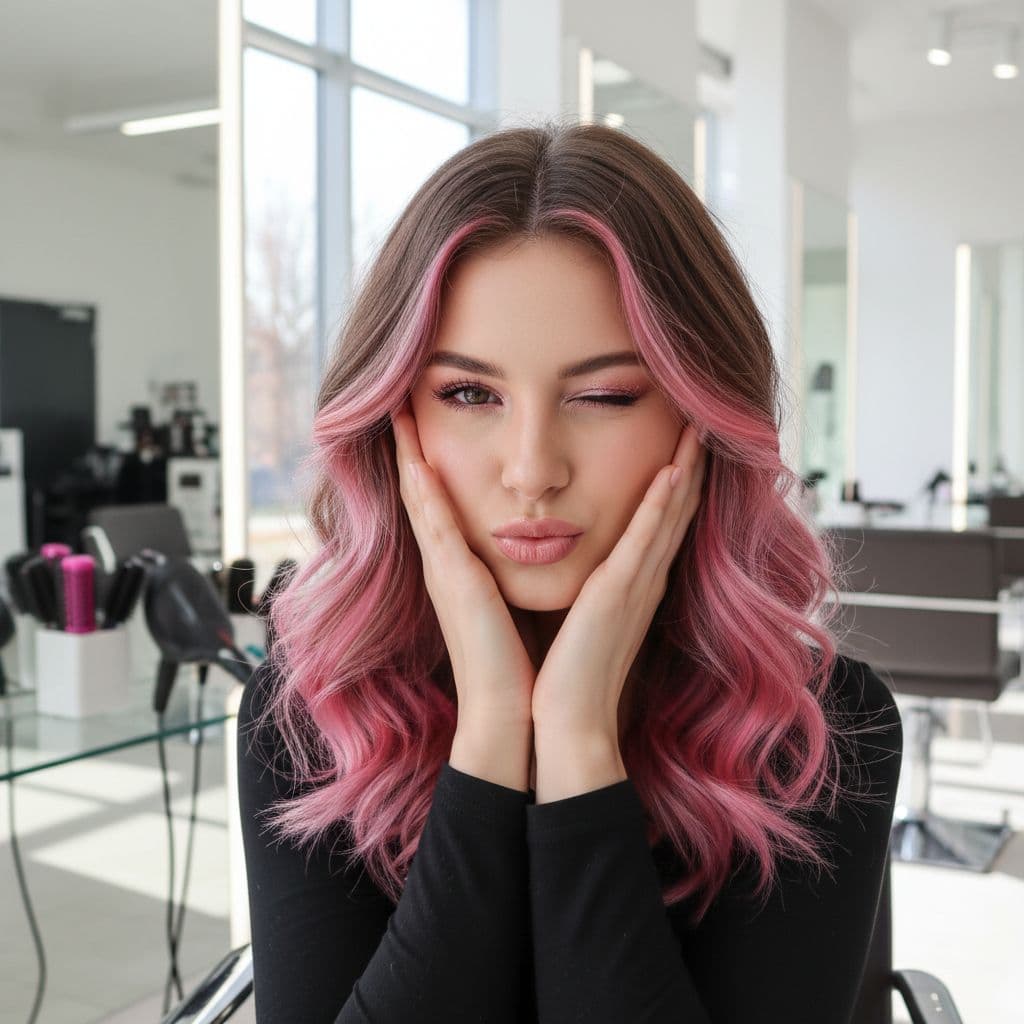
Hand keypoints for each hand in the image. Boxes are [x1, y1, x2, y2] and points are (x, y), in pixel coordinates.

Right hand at [391, 401, 536, 727]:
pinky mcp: (452, 582)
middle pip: (419, 490)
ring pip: (419, 497)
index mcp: (459, 566)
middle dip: (406, 444)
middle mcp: (444, 563)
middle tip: (392, 397)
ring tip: (395, 407)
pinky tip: (415, 456)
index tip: (417, 418)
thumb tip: (524, 545)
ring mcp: (442, 571)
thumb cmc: (516, 660)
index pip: (436, 500)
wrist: (510, 710)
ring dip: (407, 452)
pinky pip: (434, 525)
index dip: (423, 459)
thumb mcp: (508, 602)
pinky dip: (422, 489)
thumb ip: (504, 572)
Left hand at [530, 422, 706, 742]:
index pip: (660, 521)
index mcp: (632, 584)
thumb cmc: (565, 672)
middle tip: (705, 421)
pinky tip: (673, 472)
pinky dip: (661, 505)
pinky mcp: (619, 595)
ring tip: (698, 430)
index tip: (681, 443)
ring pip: (669, 514)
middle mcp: (643, 580)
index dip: (676, 482)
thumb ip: (586, 588)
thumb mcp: (579, 617)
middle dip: (690, 465)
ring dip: (684, 470)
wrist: (564, 720)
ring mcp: (636, 585)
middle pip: (676, 510)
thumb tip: (578, 566)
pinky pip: (646, 539)